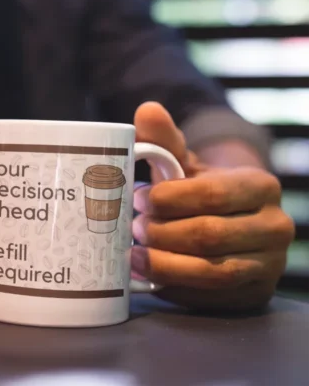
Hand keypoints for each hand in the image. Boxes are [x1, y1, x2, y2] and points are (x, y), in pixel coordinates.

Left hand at [131, 102, 294, 311]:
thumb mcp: (184, 162)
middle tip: (132, 228)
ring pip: (213, 272)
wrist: (229, 220)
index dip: (169, 200)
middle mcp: (275, 227)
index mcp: (260, 186)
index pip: (212, 194)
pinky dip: (177, 290)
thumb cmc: (199, 188)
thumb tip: (147, 109)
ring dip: (166, 265)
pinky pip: (212, 299)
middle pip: (210, 236)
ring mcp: (269, 264)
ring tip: (134, 255)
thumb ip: (164, 140)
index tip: (138, 199)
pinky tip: (151, 280)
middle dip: (162, 233)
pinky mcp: (255, 294)